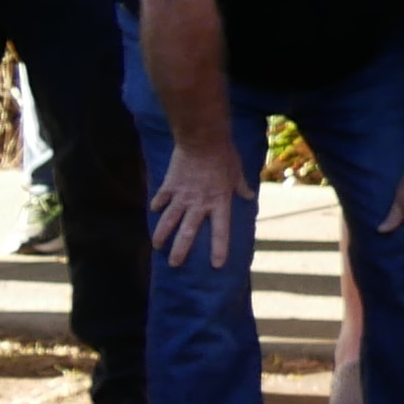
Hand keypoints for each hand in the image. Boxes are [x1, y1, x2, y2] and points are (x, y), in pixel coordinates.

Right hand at [149, 139, 251, 270]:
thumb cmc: (224, 155)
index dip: (219, 248)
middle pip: (188, 232)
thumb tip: (249, 196)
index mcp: (219, 202)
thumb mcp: (237, 172)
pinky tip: (154, 212)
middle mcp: (199, 203)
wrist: (202, 139)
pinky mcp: (170, 185)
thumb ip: (241, 187)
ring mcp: (182, 195)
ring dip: (162, 234)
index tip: (217, 265)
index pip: (221, 231)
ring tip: (157, 246)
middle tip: (174, 264)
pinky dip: (157, 206)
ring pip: (169, 220)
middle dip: (180, 250)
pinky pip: (161, 199)